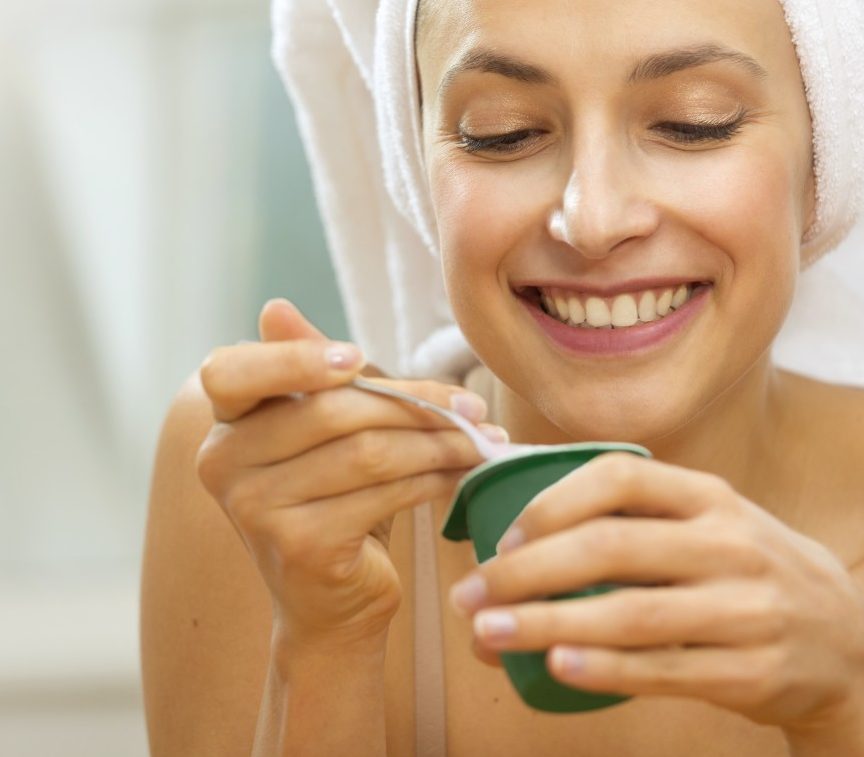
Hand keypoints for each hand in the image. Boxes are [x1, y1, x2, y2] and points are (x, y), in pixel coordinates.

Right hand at [196, 299, 505, 646]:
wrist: (330, 604)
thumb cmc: (334, 504)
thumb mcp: (322, 435)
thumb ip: (308, 375)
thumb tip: (276, 307)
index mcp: (224, 426)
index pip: (231, 372)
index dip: (294, 359)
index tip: (358, 358)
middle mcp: (224, 466)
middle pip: (333, 412)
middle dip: (417, 404)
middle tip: (472, 407)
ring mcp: (257, 511)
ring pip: (369, 452)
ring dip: (438, 442)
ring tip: (480, 438)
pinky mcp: (301, 547)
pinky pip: (386, 493)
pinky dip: (436, 479)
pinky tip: (464, 473)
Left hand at [449, 452, 863, 743]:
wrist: (850, 645)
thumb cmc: (750, 577)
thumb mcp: (712, 528)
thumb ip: (637, 529)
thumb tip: (521, 550)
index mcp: (710, 497)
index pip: (620, 478)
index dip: (552, 502)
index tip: (505, 536)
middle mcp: (730, 543)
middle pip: (612, 548)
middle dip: (528, 571)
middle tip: (470, 596)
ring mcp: (747, 608)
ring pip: (631, 613)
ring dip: (548, 624)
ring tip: (489, 634)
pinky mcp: (754, 669)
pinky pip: (666, 669)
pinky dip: (605, 668)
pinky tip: (555, 668)